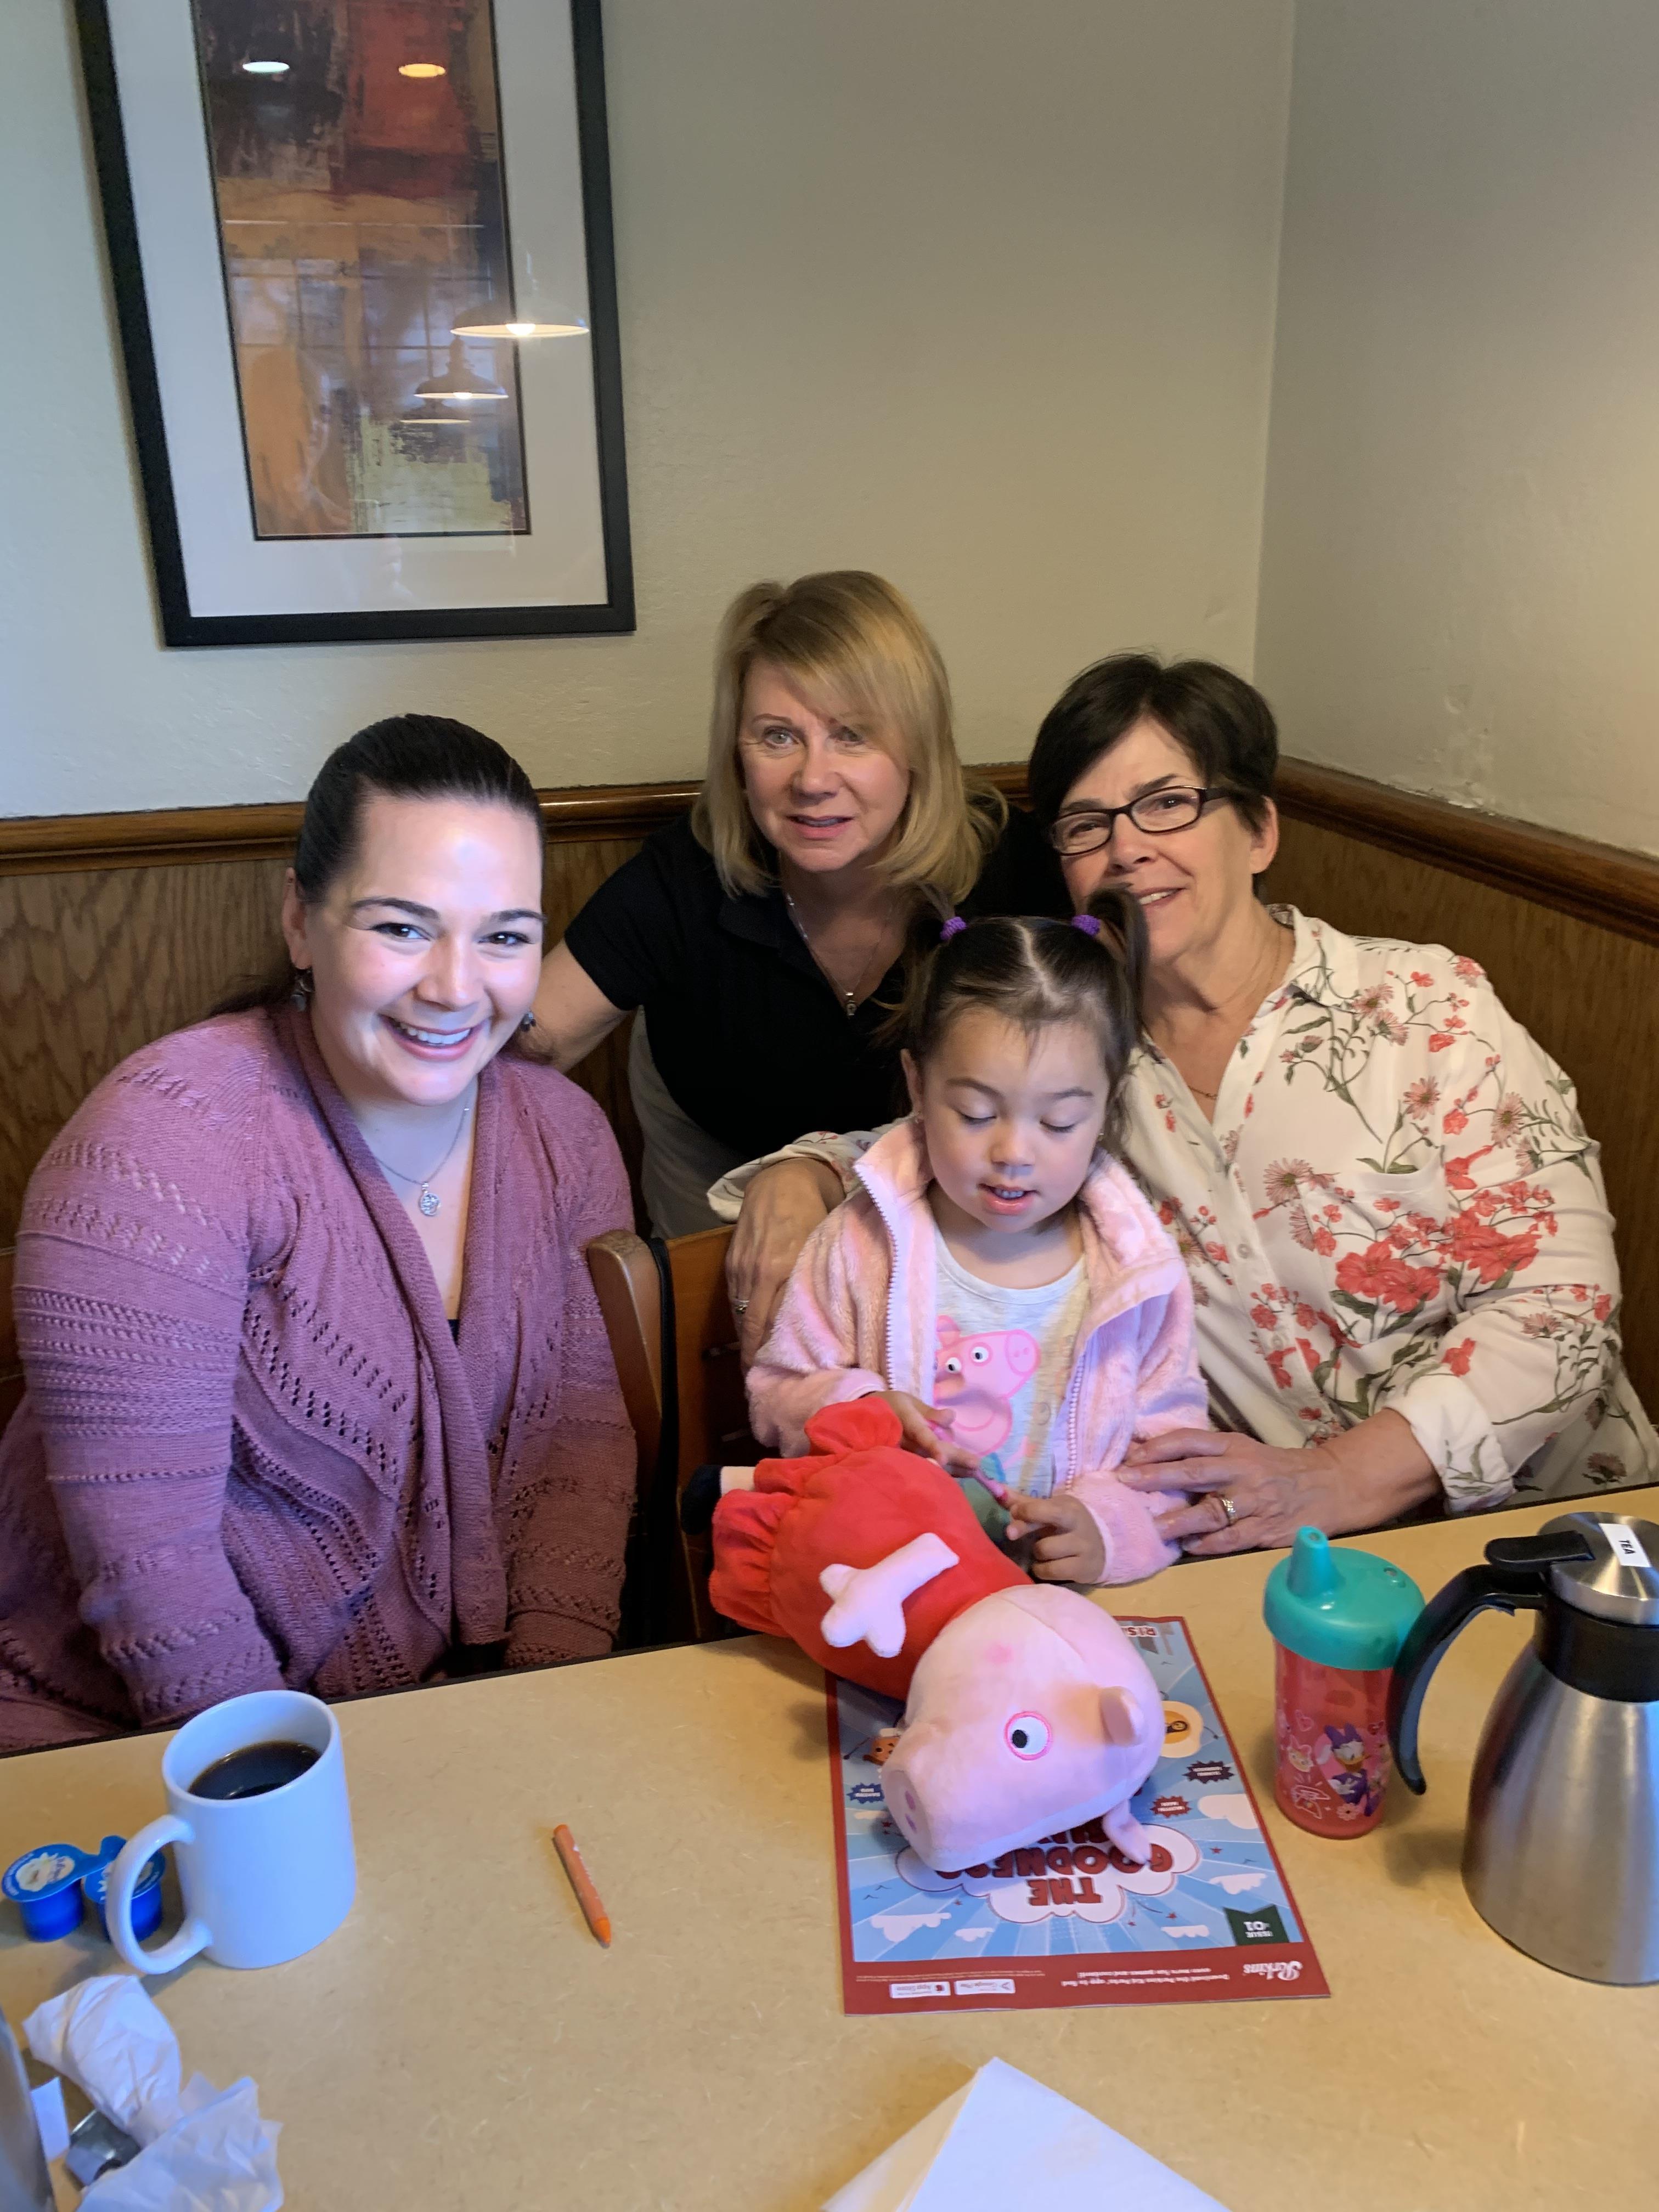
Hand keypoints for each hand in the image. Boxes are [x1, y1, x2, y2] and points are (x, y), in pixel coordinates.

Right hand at [726, 1158, 840, 1363]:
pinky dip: (742, 1322)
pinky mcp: (731, 1263)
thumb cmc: (816, 1212)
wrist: (783, 1179)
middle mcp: (760, 1272)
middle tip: (764, 1387)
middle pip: (754, 1327)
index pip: (777, 1323)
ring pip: (742, 1317)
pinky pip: (735, 1301)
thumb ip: (823, 1281)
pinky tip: (750, 1338)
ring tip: (755, 1372)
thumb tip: (836, 1322)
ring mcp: (742, 1268)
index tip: (784, 1378)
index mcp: (786, 1268)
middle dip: (756, 1360)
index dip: (777, 1353)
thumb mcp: (825, 1245)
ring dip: (748, 1345)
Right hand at [864, 1391, 980, 1476]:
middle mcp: (903, 1441)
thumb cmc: (892, 1406)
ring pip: (929, 1464)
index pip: (920, 1435)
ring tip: (972, 1471)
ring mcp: (902, 1454)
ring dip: (952, 1468)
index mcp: (905, 1422)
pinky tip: (960, 1473)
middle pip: (930, 1453)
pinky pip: (925, 1467)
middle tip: (975, 1465)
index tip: (942, 1459)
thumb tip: (951, 1417)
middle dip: (952, 1460)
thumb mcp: (910, 1402)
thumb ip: (930, 1412)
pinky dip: (942, 1471)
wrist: (867, 1418)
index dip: (931, 1447)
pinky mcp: (904, 1461)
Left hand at [1004, 1490, 1105, 1584]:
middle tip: (1014, 1534)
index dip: (1023, 1512)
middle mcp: (1079, 1529)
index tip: (1015, 1513)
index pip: (1041, 1509)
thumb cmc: (1069, 1524)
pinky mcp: (1083, 1570)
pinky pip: (1050, 1572)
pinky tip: (1047, 1565)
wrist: (1104, 1544)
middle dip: (1026, 1535)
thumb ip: (1025, 1502)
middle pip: (1041, 1539)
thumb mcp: (1053, 1508)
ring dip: (1036, 1554)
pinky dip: (1042, 1569)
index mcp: (1069, 1509)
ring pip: (1043, 1554)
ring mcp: (1083, 1551)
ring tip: (1043, 1550)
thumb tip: (997, 1490)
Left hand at [1117, 1412, 1438, 1555]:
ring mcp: (1255, 1501)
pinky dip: (1208, 1544)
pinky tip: (1188, 1547)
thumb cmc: (1276, 1468)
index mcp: (1234, 1446)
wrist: (1331, 1485)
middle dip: (1157, 1476)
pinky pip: (1232, 1539)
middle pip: (1194, 1471)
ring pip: (1212, 1510)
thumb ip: (1204, 1455)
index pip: (1189, 1440)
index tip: (1128, 1457)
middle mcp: (1242, 1470)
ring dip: (1181, 1520)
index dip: (1157, 1447)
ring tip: (1155, 1528)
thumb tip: (1148, 1455)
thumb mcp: (1243, 1451)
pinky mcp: (1266, 1529)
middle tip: (1126, 1482)